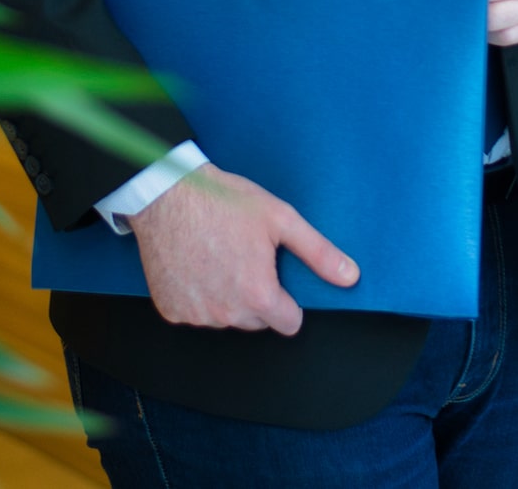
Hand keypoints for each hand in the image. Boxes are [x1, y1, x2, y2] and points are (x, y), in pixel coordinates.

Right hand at [126, 164, 358, 334]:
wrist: (168, 194)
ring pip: (226, 318)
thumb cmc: (223, 201)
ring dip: (227, 297)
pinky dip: (198, 295)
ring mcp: (196, 315)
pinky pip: (196, 313)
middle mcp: (226, 314)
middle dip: (257, 296)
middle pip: (257, 321)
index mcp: (258, 295)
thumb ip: (318, 253)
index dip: (288, 301)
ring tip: (219, 255)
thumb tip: (349, 277)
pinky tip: (197, 264)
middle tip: (246, 257)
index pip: (289, 323)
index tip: (277, 278)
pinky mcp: (171, 310)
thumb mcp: (280, 218)